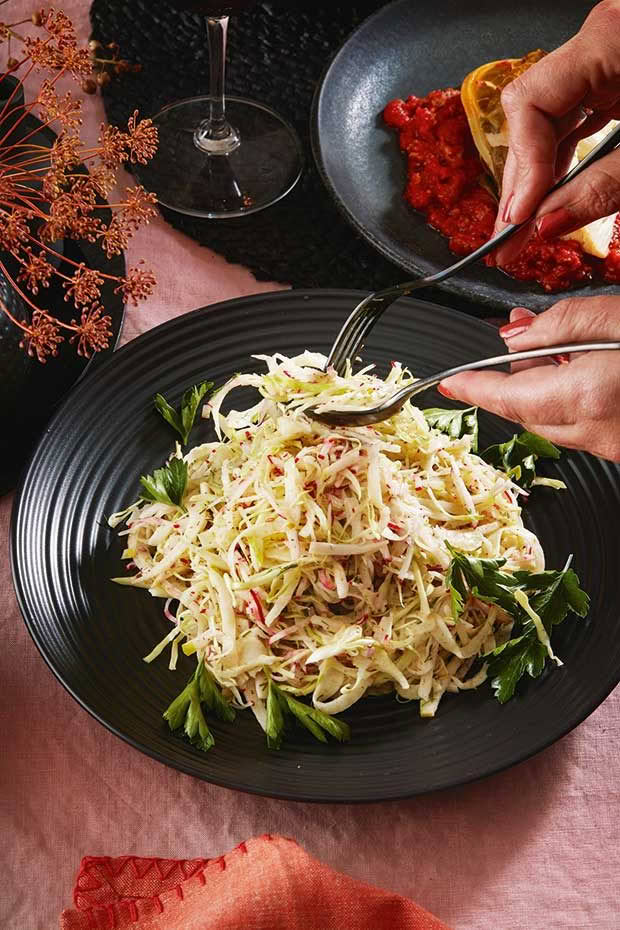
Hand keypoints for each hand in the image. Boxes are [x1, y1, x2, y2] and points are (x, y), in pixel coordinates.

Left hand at [438, 296, 619, 461]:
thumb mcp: (618, 317)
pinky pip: (581, 429)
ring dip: (540, 390)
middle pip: (525, 413)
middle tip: (516, 335)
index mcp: (587, 394)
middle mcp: (596, 430)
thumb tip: (517, 335)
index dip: (473, 388)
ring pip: (552, 424)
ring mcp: (612, 444)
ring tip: (551, 347)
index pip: (506, 397)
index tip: (450, 383)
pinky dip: (568, 403)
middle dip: (509, 378)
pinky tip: (580, 371)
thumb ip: (563, 323)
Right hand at [492, 0, 619, 264]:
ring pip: (549, 120)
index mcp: (614, 38)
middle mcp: (605, 41)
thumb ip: (603, 189)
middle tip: (511, 238)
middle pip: (533, 113)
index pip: (532, 102)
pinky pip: (575, 118)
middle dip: (523, 182)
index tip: (522, 218)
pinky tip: (552, 195)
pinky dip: (562, 159)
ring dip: (537, 177)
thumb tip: (547, 225)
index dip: (521, 167)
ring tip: (525, 228)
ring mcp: (610, 57)